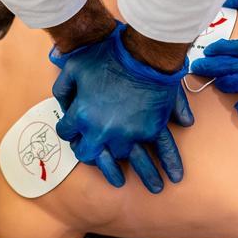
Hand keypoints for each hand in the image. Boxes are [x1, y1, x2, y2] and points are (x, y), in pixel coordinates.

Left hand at [51, 23, 192, 192]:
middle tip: (107, 167)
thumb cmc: (104, 55)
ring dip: (143, 174)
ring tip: (153, 187)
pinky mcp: (152, 126)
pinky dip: (170, 162)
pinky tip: (175, 176)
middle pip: (94, 155)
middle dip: (98, 160)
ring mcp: (130, 132)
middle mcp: (104, 131)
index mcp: (81, 116)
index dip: (70, 132)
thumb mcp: (72, 68)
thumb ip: (63, 88)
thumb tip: (63, 103)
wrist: (138, 49)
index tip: (76, 133)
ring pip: (131, 160)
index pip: (68, 134)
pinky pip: (163, 148)